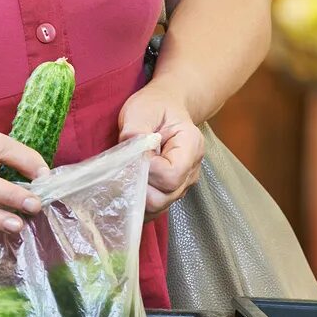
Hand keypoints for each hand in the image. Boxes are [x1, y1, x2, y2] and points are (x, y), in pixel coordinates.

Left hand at [119, 83, 204, 216]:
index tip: (134, 155)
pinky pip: (155, 209)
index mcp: (191, 146)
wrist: (165, 107)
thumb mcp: (142, 110)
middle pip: (165, 197)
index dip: (148, 170)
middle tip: (125, 169)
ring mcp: (183, 184)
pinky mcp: (171, 192)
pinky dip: (139, 204)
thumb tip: (131, 158)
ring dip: (137, 198)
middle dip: (140, 187)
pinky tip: (129, 187)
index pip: (170, 175)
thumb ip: (135, 133)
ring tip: (125, 177)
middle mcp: (192, 170)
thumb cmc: (155, 106)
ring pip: (159, 207)